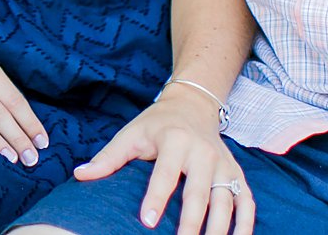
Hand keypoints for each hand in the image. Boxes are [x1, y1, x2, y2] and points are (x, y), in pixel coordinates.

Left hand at [74, 92, 254, 234]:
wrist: (192, 105)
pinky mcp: (238, 174)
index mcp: (175, 141)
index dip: (156, 199)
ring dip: (219, 230)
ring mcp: (224, 165)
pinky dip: (246, 225)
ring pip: (226, 202)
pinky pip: (247, 203)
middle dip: (190, 224)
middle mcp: (204, 152)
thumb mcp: (131, 133)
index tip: (148, 222)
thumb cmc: (156, 124)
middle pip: (199, 194)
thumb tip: (80, 175)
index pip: (165, 174)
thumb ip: (108, 157)